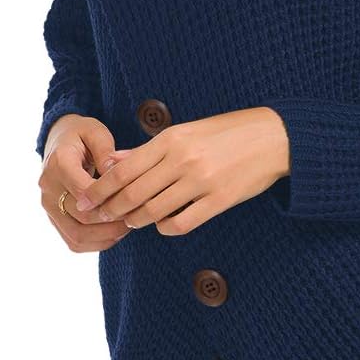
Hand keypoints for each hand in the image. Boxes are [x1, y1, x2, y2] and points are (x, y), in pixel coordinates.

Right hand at [38, 114, 133, 251]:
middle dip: (114, 219)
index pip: (85, 191)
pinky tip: (116, 234)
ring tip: (129, 226)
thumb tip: (114, 171)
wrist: (59, 143)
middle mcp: (49, 188)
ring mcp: (49, 206)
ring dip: (107, 236)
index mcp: (59, 163)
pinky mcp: (54, 220)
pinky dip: (97, 243)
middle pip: (83, 217)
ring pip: (77, 236)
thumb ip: (105, 150)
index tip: (135, 198)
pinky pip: (74, 242)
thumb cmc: (82, 136)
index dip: (111, 199)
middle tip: (138, 215)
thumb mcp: (95, 132)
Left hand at [72, 107, 290, 235]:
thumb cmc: (227, 132)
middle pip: (134, 193)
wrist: (273, 138)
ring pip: (155, 211)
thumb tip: (114, 161)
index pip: (123, 169)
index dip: (100, 188)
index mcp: (172, 140)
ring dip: (137, 220)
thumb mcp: (186, 131)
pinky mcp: (220, 201)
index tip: (86, 200)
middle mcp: (183, 161)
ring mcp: (202, 182)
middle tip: (100, 216)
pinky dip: (166, 228)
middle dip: (111, 209)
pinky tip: (162, 226)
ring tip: (131, 221)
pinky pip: (183, 223)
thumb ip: (148, 149)